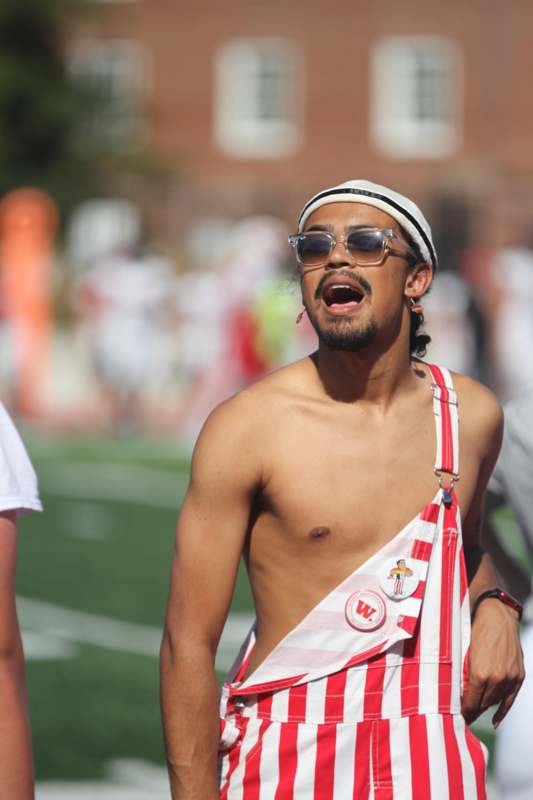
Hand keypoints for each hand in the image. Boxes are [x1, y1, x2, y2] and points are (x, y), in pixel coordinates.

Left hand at [462, 598, 524, 726]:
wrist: (497, 615)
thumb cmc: (475, 630)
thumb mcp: (463, 652)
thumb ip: (462, 673)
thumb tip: (456, 692)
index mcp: (480, 674)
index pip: (470, 703)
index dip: (463, 712)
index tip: (457, 718)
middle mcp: (497, 679)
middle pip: (483, 704)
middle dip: (472, 710)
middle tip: (463, 715)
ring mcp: (510, 678)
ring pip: (495, 701)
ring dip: (484, 707)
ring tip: (474, 711)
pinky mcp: (518, 675)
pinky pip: (510, 699)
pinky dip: (502, 710)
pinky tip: (495, 720)